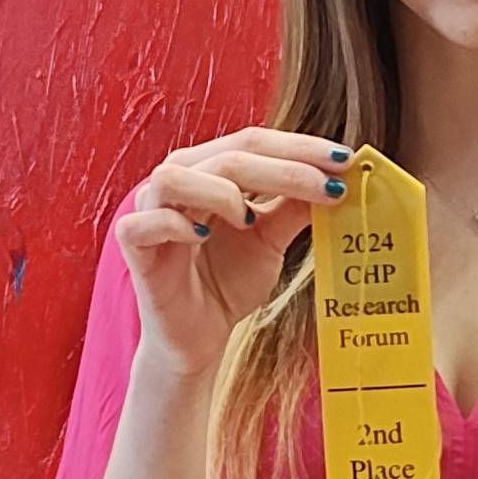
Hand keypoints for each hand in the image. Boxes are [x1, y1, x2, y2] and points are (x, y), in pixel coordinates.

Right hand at [118, 126, 353, 373]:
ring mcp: (149, 211)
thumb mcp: (271, 239)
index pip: (253, 141)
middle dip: (286, 167)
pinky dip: (175, 224)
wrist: (198, 337)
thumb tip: (337, 178)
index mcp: (209, 170)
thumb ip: (295, 207)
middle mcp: (177, 180)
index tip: (345, 159)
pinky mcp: (132, 247)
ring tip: (250, 218)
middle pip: (228, 154)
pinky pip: (143, 223)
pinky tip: (203, 237)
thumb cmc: (227, 279)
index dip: (299, 147)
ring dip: (221, 190)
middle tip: (329, 185)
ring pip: (174, 176)